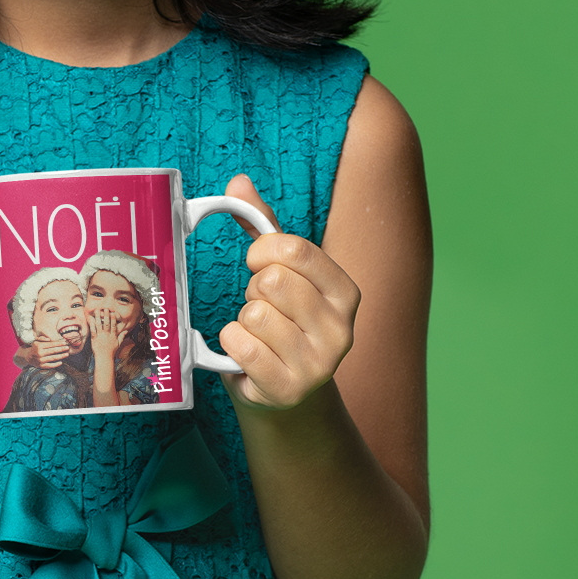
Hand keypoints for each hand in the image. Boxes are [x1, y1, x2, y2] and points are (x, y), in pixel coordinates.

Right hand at [15, 339, 70, 368]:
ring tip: (66, 354)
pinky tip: (61, 362)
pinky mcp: (41, 366)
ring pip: (53, 358)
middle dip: (61, 349)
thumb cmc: (34, 347)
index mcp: (39, 346)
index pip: (51, 344)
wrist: (27, 356)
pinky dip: (56, 364)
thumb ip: (42, 338)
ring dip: (61, 356)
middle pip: (53, 351)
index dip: (58, 343)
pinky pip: (50, 365)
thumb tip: (49, 339)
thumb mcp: (36, 340)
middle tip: (67, 348)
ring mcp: (40, 360)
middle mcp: (40, 353)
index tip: (64, 343)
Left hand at [88, 307, 128, 363]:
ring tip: (97, 310)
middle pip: (106, 324)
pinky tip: (91, 319)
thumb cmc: (111, 351)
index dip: (113, 319)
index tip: (113, 313)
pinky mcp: (94, 339)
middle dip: (106, 316)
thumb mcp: (118, 344)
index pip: (113, 326)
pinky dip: (92, 324)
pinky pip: (93, 330)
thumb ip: (122, 336)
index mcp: (113, 336)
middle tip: (106, 309)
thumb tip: (126, 331)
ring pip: (99, 325)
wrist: (104, 358)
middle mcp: (107, 335)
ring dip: (98, 317)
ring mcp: (100, 337)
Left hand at [218, 174, 359, 411]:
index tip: (257, 263)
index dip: (262, 251)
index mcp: (346, 293)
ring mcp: (318, 364)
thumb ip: (261, 224)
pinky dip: (231, 343)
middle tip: (262, 307)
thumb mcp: (279, 271)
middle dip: (253, 290)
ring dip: (243, 320)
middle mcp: (342, 329)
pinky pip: (241, 344)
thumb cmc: (281, 322)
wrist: (285, 396)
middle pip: (272, 280)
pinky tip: (246, 352)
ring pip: (254, 314)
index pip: (295, 249)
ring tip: (259, 333)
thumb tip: (238, 182)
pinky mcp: (289, 389)